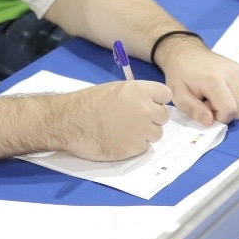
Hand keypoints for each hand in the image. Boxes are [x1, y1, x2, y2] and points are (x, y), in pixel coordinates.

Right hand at [54, 80, 171, 161]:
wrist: (72, 122)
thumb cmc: (89, 103)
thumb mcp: (116, 90)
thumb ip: (136, 96)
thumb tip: (149, 104)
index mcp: (141, 90)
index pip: (166, 95)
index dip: (157, 101)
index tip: (149, 104)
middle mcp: (146, 109)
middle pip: (163, 116)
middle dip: (152, 119)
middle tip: (134, 121)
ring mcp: (142, 130)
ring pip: (157, 134)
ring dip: (145, 134)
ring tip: (126, 132)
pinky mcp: (136, 148)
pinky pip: (144, 146)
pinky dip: (135, 145)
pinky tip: (120, 140)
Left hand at [153, 39, 238, 124]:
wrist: (185, 52)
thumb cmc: (180, 74)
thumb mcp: (178, 95)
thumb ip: (194, 110)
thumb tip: (210, 122)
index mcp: (215, 79)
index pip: (229, 110)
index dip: (218, 117)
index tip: (204, 109)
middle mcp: (232, 74)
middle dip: (224, 112)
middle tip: (207, 102)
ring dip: (230, 106)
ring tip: (213, 96)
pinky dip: (234, 98)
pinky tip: (220, 91)